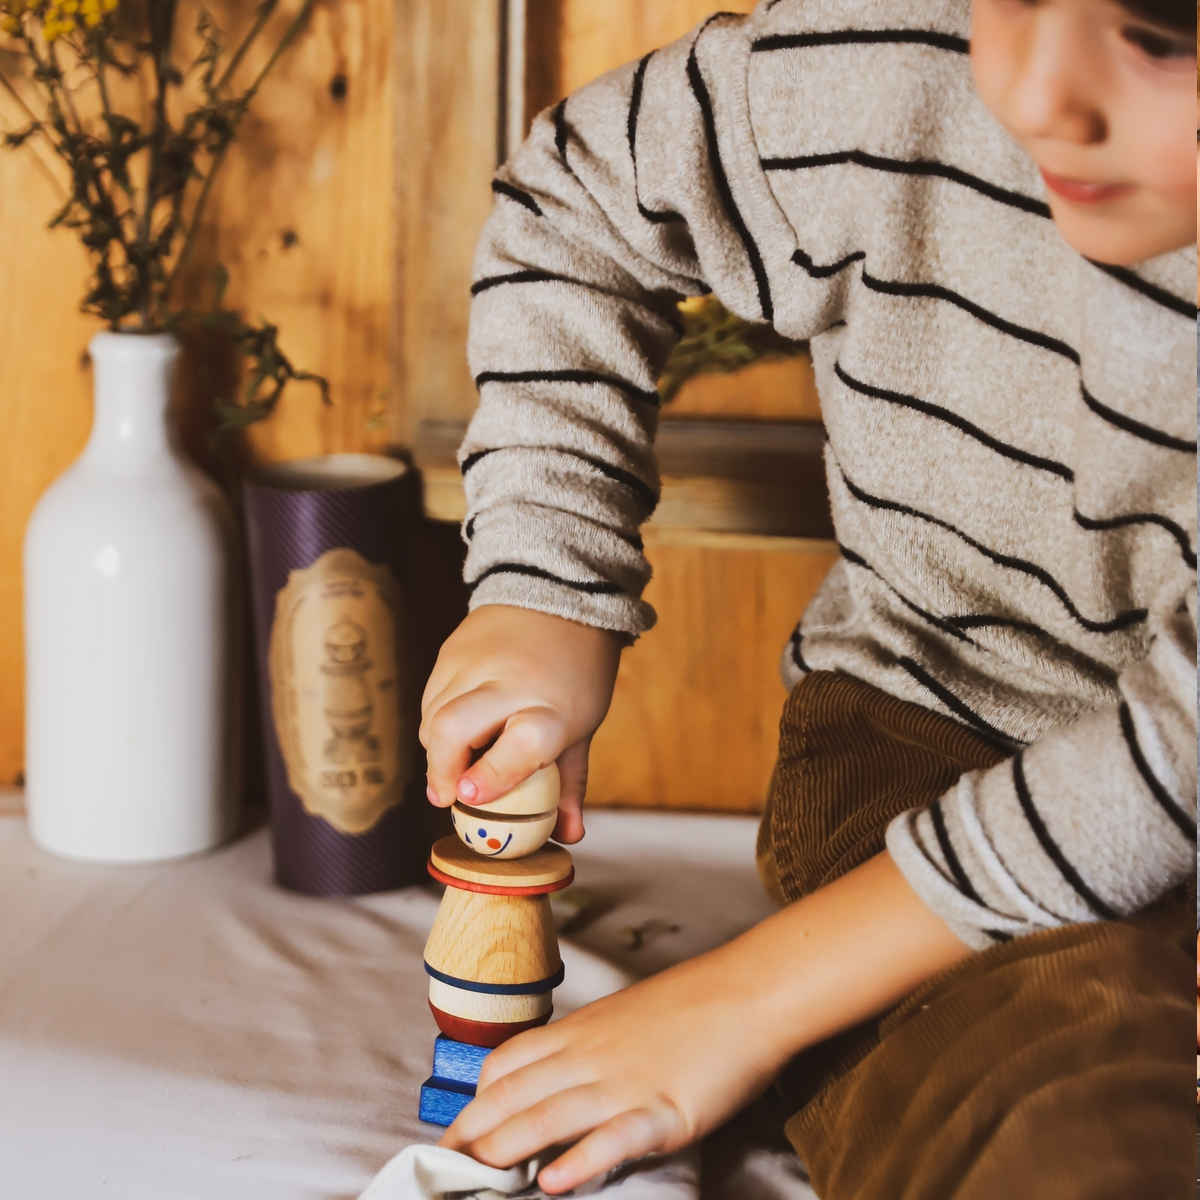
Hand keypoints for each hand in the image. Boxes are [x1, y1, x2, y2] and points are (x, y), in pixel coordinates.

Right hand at [420, 604, 622, 842]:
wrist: (560, 595)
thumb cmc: (576, 672)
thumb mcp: (583, 725)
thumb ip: (569, 783)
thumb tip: (568, 836)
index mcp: (553, 706)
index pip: (521, 742)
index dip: (492, 775)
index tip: (469, 798)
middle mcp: (509, 682)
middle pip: (453, 728)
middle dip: (441, 770)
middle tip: (447, 796)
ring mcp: (475, 662)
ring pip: (433, 718)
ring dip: (438, 751)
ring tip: (458, 762)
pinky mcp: (451, 649)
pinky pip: (429, 699)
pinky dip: (436, 722)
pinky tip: (457, 729)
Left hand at [440, 852, 969, 1193]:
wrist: (746, 993)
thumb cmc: (690, 1004)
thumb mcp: (624, 1017)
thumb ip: (588, 1047)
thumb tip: (557, 1078)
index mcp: (581, 1031)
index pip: (509, 1064)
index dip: (476, 1099)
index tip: (454, 1130)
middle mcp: (591, 1056)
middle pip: (516, 1094)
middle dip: (474, 1133)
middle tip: (441, 1165)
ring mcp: (624, 1083)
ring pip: (549, 1116)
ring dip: (505, 1148)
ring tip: (472, 1176)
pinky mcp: (662, 1110)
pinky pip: (613, 1138)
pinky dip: (579, 1162)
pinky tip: (552, 1183)